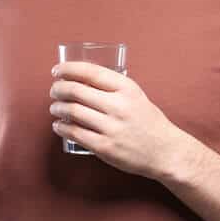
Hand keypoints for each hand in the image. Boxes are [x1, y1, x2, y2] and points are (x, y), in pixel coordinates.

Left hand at [48, 61, 185, 179]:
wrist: (165, 151)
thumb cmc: (148, 121)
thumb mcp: (135, 95)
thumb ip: (112, 86)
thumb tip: (79, 78)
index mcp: (126, 88)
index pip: (90, 72)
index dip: (68, 69)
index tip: (56, 71)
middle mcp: (118, 106)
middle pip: (76, 91)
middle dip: (58, 89)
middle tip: (54, 91)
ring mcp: (111, 128)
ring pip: (72, 112)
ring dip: (57, 108)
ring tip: (55, 108)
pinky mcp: (105, 147)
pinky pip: (75, 134)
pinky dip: (61, 128)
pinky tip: (59, 125)